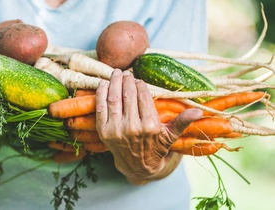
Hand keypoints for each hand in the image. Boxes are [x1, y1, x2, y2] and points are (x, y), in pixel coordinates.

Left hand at [95, 69, 202, 184]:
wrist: (136, 165)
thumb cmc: (155, 147)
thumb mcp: (170, 135)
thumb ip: (182, 121)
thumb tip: (199, 111)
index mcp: (150, 126)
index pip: (143, 97)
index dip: (140, 85)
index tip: (139, 79)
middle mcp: (132, 127)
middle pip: (128, 95)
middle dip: (127, 81)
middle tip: (126, 73)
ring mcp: (116, 129)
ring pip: (114, 99)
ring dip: (114, 83)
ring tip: (116, 73)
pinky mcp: (103, 131)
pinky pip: (100, 107)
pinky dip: (101, 93)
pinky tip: (103, 83)